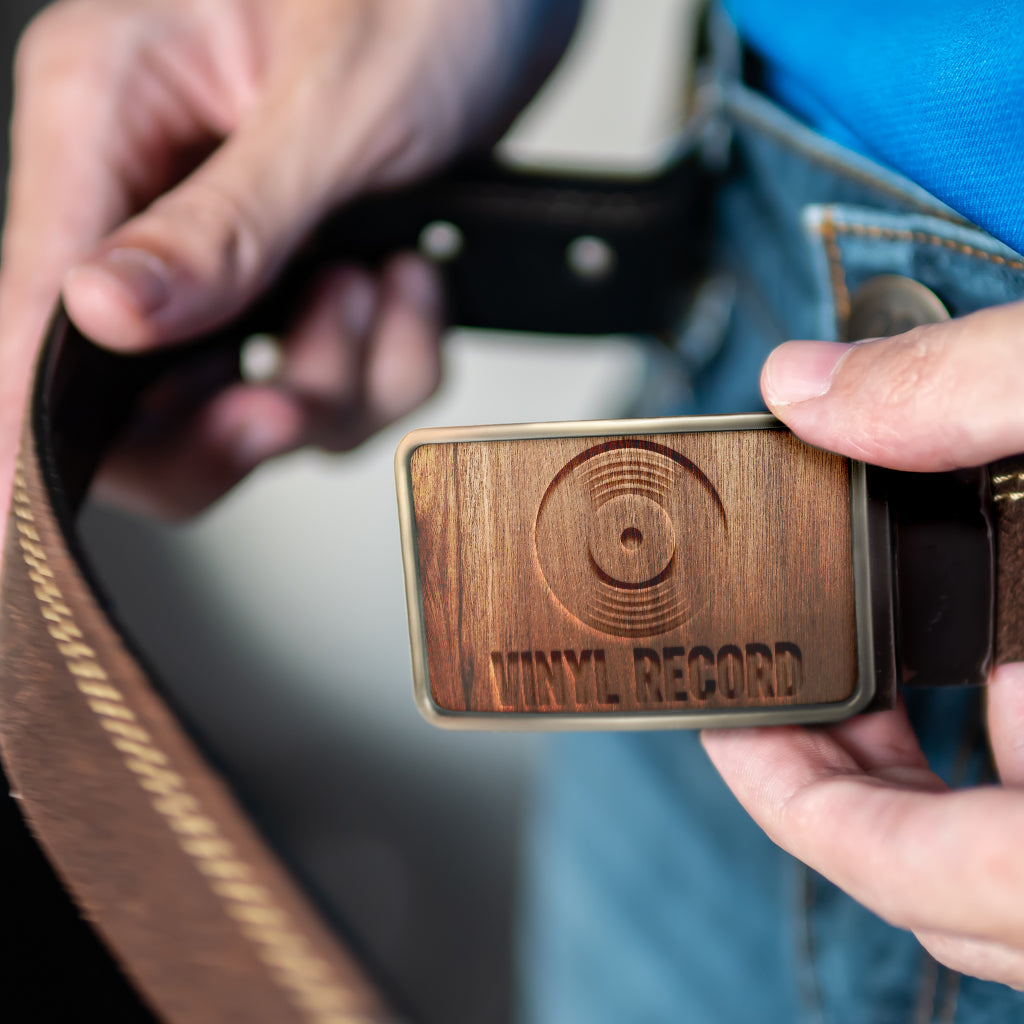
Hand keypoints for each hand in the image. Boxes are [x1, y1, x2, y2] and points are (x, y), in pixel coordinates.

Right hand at [0, 0, 577, 515]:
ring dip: (343, 376)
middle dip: (241, 419)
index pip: (31, 302)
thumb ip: (224, 225)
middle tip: (299, 401)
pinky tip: (413, 284)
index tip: (15, 519)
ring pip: (257, 403)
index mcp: (109, 115)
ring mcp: (232, 251)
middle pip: (139, 397)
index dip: (27, 422)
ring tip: (383, 283)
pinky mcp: (301, 284)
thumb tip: (100, 316)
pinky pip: (341, 384)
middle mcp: (153, 194)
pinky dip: (394, 361)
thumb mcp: (335, 104)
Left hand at [703, 302, 1023, 988]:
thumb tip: (810, 384)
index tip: (723, 728)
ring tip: (862, 671)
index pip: (935, 876)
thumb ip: (972, 391)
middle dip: (849, 779)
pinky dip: (1001, 749)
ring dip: (923, 769)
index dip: (807, 810)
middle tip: (774, 690)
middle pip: (953, 879)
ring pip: (1006, 858)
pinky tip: (984, 661)